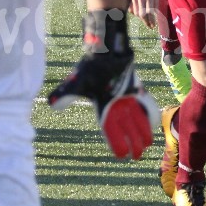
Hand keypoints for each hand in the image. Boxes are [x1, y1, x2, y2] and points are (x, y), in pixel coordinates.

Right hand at [48, 9, 158, 159]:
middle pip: (126, 130)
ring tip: (148, 145)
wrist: (105, 50)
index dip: (116, 144)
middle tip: (138, 156)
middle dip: (132, 143)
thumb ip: (65, 94)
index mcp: (103, 108)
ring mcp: (126, 98)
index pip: (110, 132)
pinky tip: (153, 125)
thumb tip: (52, 104)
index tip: (122, 156)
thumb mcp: (77, 83)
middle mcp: (116, 106)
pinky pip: (144, 106)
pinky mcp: (136, 89)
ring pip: (136, 120)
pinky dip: (148, 116)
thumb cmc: (91, 67)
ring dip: (142, 132)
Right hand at [127, 0, 157, 28]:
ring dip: (141, 17)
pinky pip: (130, 7)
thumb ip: (155, 3)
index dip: (151, 20)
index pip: (149, 11)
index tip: (153, 25)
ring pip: (135, 12)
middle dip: (146, 22)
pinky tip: (138, 12)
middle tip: (150, 26)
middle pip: (141, 14)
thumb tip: (155, 15)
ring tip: (146, 19)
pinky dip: (133, 11)